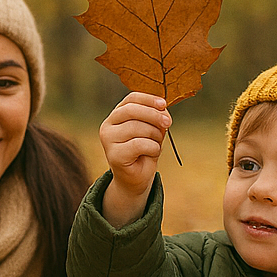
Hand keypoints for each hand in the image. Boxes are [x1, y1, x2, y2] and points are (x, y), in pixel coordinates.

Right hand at [100, 92, 170, 226]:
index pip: (131, 99)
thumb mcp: (152, 129)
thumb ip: (155, 117)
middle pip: (132, 111)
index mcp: (116, 116)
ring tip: (156, 143)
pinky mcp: (114, 155)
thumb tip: (163, 108)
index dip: (148, 99)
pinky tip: (152, 153)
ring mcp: (108, 141)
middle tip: (168, 122)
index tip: (164, 104)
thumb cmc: (144, 151)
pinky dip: (152, 147)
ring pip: (137, 127)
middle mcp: (108, 126)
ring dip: (154, 135)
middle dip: (154, 115)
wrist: (136, 178)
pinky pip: (139, 144)